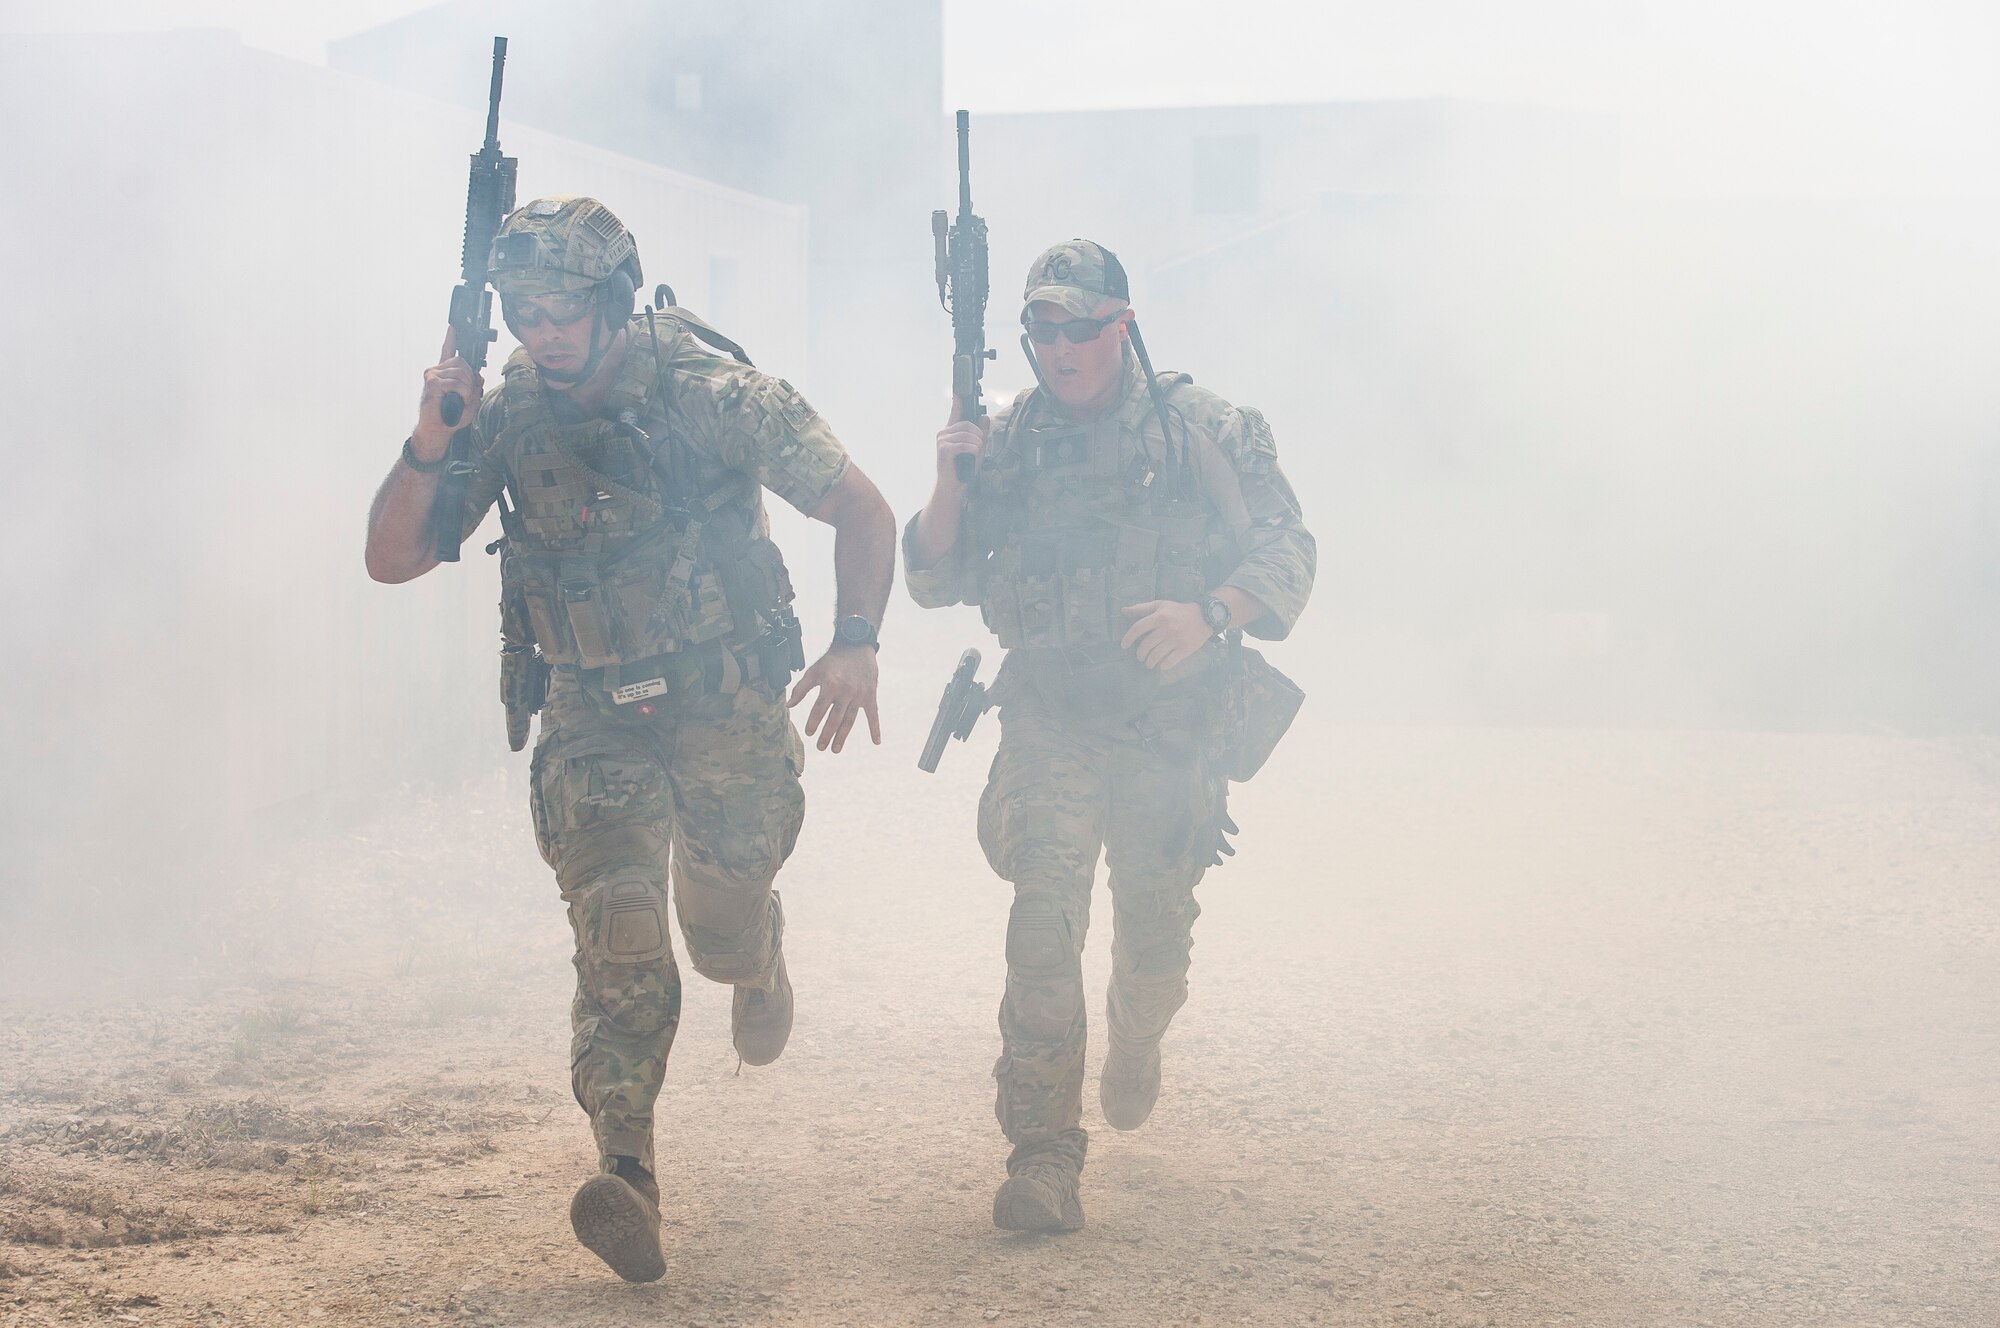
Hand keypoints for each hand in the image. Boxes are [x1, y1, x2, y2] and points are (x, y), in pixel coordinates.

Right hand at [412, 328, 481, 461]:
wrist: (437, 430)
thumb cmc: (451, 417)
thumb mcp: (469, 402)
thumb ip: (475, 389)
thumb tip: (479, 376)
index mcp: (444, 373)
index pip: (448, 350)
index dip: (451, 338)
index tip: (453, 326)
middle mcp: (436, 370)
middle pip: (462, 362)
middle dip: (471, 378)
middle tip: (467, 394)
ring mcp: (432, 375)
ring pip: (461, 373)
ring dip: (468, 388)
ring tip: (462, 400)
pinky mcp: (432, 383)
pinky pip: (456, 382)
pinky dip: (463, 392)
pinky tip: (459, 400)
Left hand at [788, 643, 881, 752]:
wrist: (856, 645)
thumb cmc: (832, 660)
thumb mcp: (814, 671)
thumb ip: (801, 689)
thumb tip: (788, 705)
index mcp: (830, 685)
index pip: (819, 709)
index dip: (813, 722)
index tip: (808, 733)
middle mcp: (846, 691)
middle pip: (834, 718)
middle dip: (826, 734)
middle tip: (820, 747)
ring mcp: (859, 695)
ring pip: (850, 720)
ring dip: (842, 736)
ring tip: (835, 749)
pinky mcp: (870, 695)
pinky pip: (873, 714)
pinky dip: (875, 728)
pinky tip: (876, 742)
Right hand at [935, 400, 988, 490]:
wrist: (954, 485)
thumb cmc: (963, 468)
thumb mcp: (977, 448)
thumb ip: (981, 433)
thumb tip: (985, 417)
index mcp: (950, 431)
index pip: (955, 411)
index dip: (957, 400)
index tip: (958, 391)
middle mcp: (944, 433)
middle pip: (967, 424)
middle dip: (978, 435)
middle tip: (979, 447)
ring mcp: (942, 441)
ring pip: (968, 435)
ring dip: (977, 444)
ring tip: (975, 453)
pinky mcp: (944, 449)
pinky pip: (965, 444)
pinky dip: (973, 450)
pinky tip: (973, 455)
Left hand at [1120, 600, 1212, 671]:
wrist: (1204, 617)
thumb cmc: (1179, 611)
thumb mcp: (1160, 605)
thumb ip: (1141, 608)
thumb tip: (1123, 611)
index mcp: (1159, 617)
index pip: (1138, 628)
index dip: (1128, 638)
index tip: (1124, 646)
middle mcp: (1166, 628)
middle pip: (1146, 645)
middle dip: (1140, 654)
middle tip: (1140, 657)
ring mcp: (1176, 640)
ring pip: (1156, 656)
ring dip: (1149, 662)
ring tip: (1148, 663)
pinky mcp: (1185, 649)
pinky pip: (1168, 662)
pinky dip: (1162, 666)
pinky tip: (1161, 665)